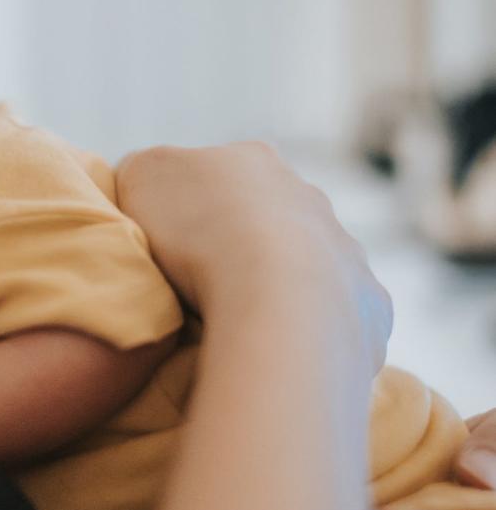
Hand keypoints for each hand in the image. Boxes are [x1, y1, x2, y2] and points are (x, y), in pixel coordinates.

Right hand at [115, 142, 391, 376]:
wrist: (278, 300)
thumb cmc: (198, 232)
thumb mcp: (140, 178)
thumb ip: (143, 171)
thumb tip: (151, 184)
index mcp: (253, 161)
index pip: (215, 176)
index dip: (188, 207)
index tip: (167, 244)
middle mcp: (309, 197)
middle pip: (266, 219)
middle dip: (239, 246)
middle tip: (200, 287)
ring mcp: (347, 250)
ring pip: (307, 266)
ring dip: (279, 287)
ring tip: (240, 323)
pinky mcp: (370, 304)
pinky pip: (337, 316)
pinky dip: (310, 329)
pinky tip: (280, 348)